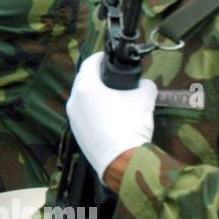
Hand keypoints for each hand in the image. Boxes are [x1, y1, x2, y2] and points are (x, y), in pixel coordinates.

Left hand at [66, 51, 157, 179]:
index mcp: (85, 88)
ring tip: (111, 95)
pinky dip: (93, 110)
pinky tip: (108, 114)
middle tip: (111, 74)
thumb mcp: (144, 98)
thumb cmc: (130, 125)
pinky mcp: (77, 133)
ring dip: (94, 94)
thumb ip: (144, 85)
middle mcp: (74, 101)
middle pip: (83, 81)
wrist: (123, 161)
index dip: (100, 57)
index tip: (109, 56)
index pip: (89, 63)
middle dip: (97, 76)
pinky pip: (84, 115)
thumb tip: (144, 84)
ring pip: (82, 99)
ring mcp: (73, 119)